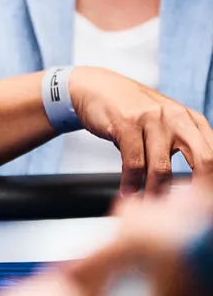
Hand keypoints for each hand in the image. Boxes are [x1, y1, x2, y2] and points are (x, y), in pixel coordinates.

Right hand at [68, 67, 212, 193]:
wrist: (95, 86)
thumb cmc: (130, 109)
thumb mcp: (164, 120)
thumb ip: (180, 143)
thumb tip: (193, 183)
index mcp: (191, 119)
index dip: (212, 183)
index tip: (203, 202)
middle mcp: (177, 117)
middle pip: (204, 159)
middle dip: (200, 190)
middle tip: (186, 209)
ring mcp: (152, 118)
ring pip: (162, 168)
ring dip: (155, 192)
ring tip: (150, 205)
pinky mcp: (127, 123)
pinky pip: (133, 163)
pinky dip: (131, 182)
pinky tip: (128, 190)